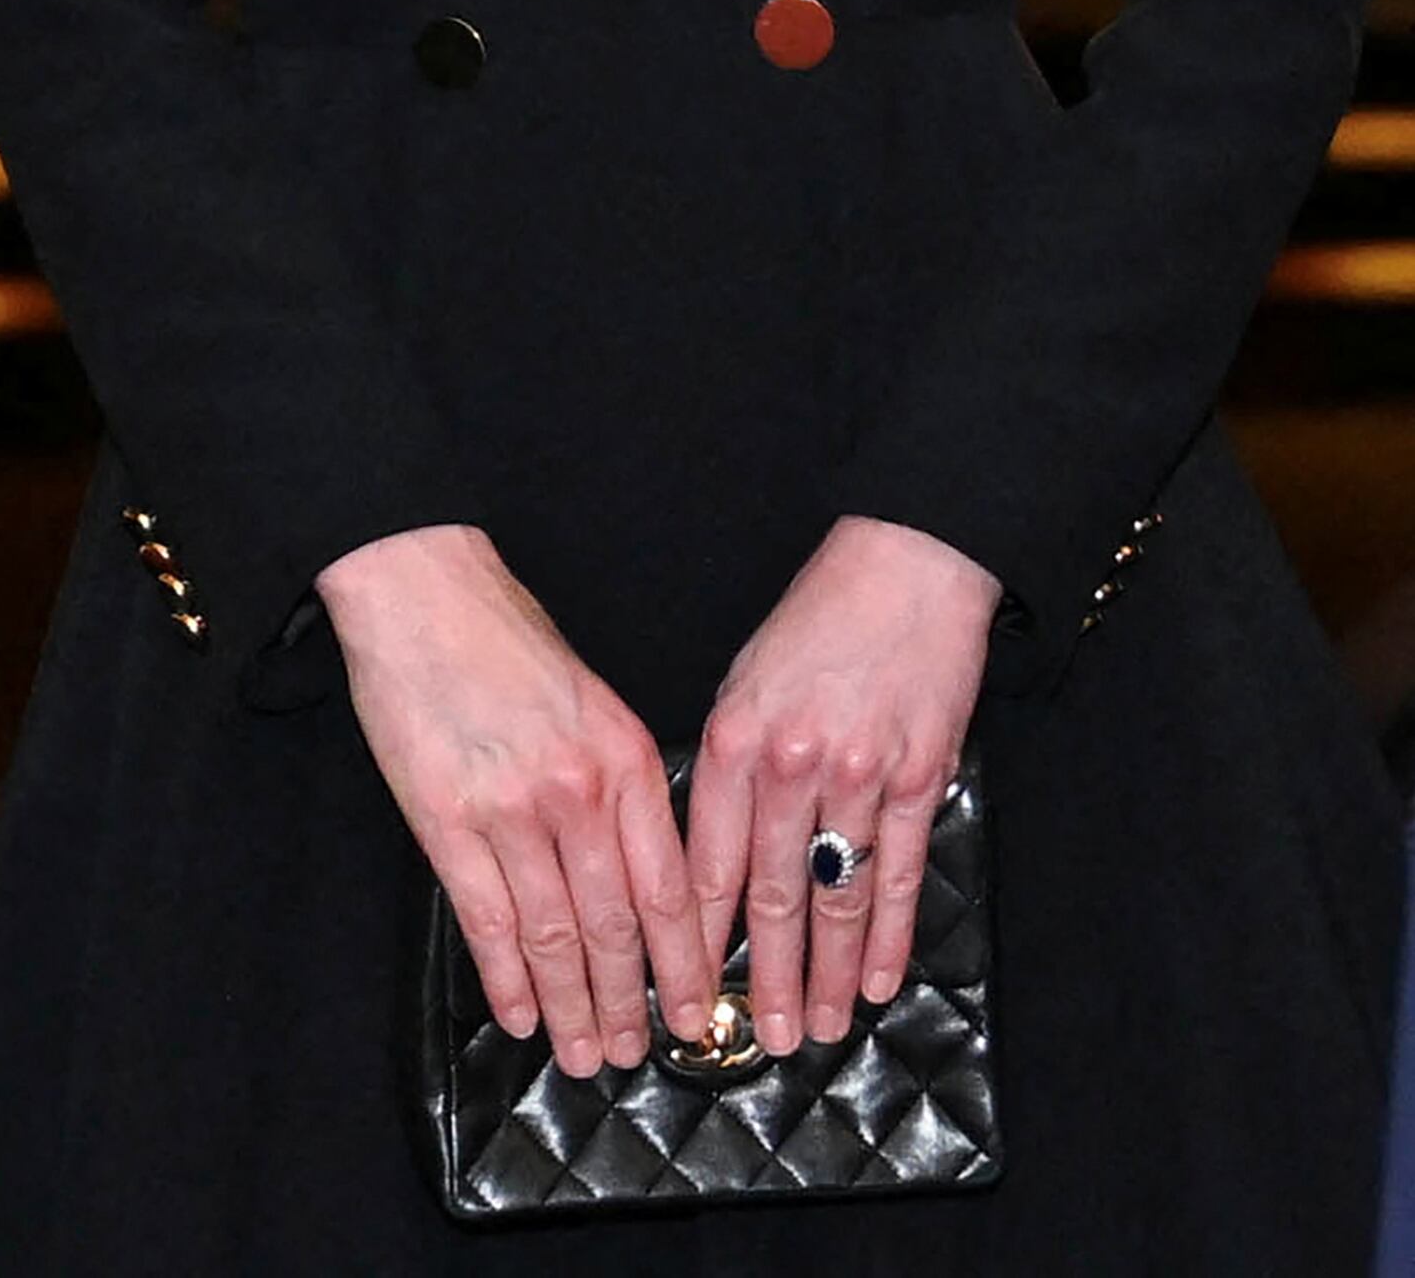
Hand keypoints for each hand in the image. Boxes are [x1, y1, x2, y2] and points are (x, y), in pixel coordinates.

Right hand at [318, 524, 716, 1079]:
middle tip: (634, 1052)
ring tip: (581, 1054)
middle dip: (629, 1002)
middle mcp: (576, 792)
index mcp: (623, 758)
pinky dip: (505, 976)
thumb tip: (639, 869)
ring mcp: (509, 809)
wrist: (420, 585)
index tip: (694, 1012)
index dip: (684, 965)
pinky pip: (485, 917)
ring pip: (552, 935)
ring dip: (571, 1005)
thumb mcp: (593, 698)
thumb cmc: (504, 633)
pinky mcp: (444, 818)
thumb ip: (619, 781)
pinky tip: (518, 1012)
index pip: (669, 889)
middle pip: (615, 926)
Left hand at [686, 515, 1000, 1059]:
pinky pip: (898, 874)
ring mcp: (859, 775)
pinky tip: (875, 981)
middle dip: (759, 975)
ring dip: (824, 974)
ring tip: (813, 1029)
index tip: (683, 985)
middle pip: (771, 894)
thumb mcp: (744, 681)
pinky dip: (886, 936)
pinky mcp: (920, 778)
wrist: (903, 566)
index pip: (704, 856)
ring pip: (835, 898)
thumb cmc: (814, 622)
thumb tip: (710, 850)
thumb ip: (726, 765)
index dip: (693, 932)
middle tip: (752, 1036)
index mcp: (733, 736)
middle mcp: (790, 762)